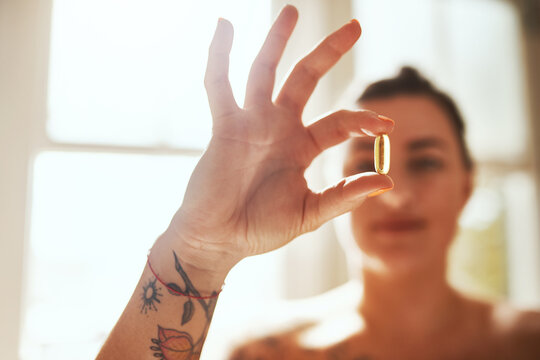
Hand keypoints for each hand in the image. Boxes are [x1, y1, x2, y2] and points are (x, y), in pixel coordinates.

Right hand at [167, 5, 393, 273]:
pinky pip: (220, 84)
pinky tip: (225, 26)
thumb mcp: (309, 213)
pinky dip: (220, 56)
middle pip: (306, 79)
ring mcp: (251, 123)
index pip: (339, 122)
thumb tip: (387, 182)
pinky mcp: (224, 125)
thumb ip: (343, 197)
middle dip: (329, 53)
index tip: (387, 125)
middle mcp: (278, 128)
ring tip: (293, 11)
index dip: (364, 120)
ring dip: (277, 41)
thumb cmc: (260, 229)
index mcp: (301, 147)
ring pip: (266, 72)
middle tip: (356, 26)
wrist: (218, 240)